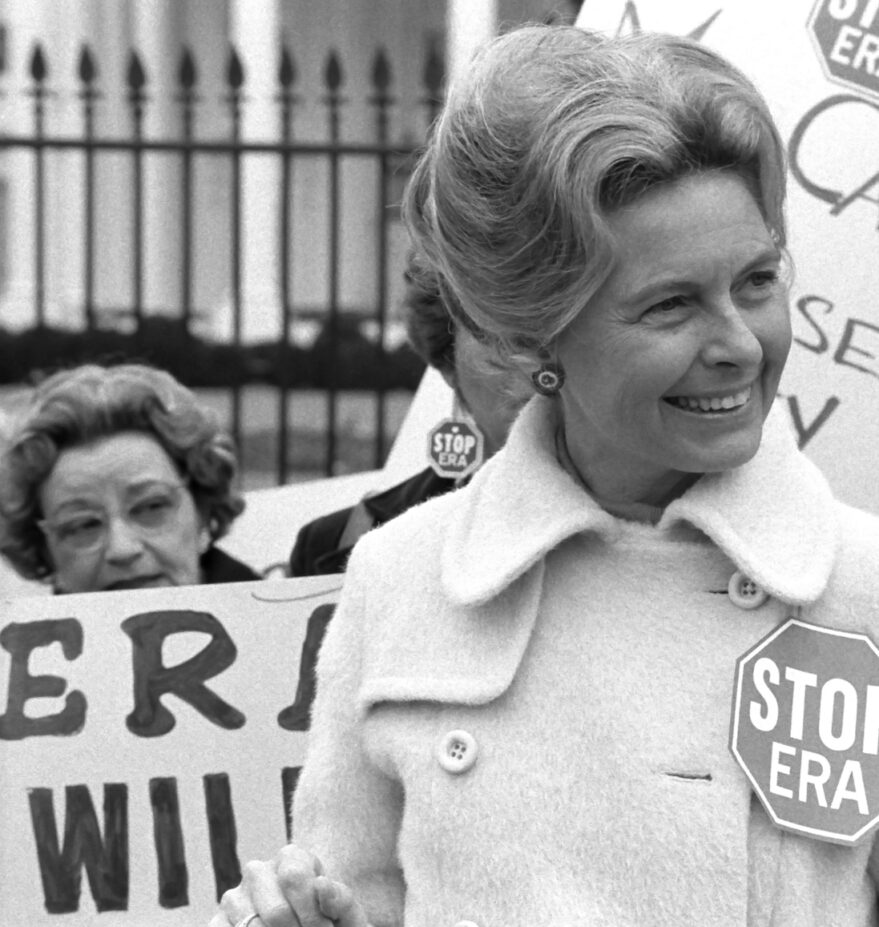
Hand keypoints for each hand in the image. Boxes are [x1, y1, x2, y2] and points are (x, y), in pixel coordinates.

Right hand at [210, 844, 369, 926]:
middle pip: (276, 911)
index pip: (294, 877)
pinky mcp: (217, 922)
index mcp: (290, 857)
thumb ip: (341, 899)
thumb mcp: (344, 913)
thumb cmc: (330, 924)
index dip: (312, 913)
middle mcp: (257, 870)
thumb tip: (322, 884)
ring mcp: (234, 898)